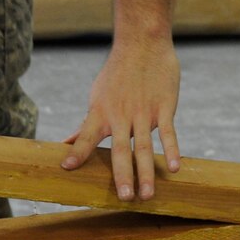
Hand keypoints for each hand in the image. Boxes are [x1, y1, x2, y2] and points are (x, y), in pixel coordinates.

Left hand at [59, 35, 181, 200]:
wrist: (142, 42)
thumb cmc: (117, 72)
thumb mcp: (97, 95)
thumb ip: (86, 124)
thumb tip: (66, 143)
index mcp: (101, 112)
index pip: (85, 135)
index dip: (77, 151)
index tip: (66, 167)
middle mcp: (121, 115)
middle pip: (121, 149)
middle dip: (122, 175)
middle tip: (125, 198)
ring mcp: (144, 112)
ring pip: (144, 146)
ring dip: (146, 171)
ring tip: (147, 195)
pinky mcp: (164, 107)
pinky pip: (168, 132)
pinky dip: (171, 150)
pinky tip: (173, 168)